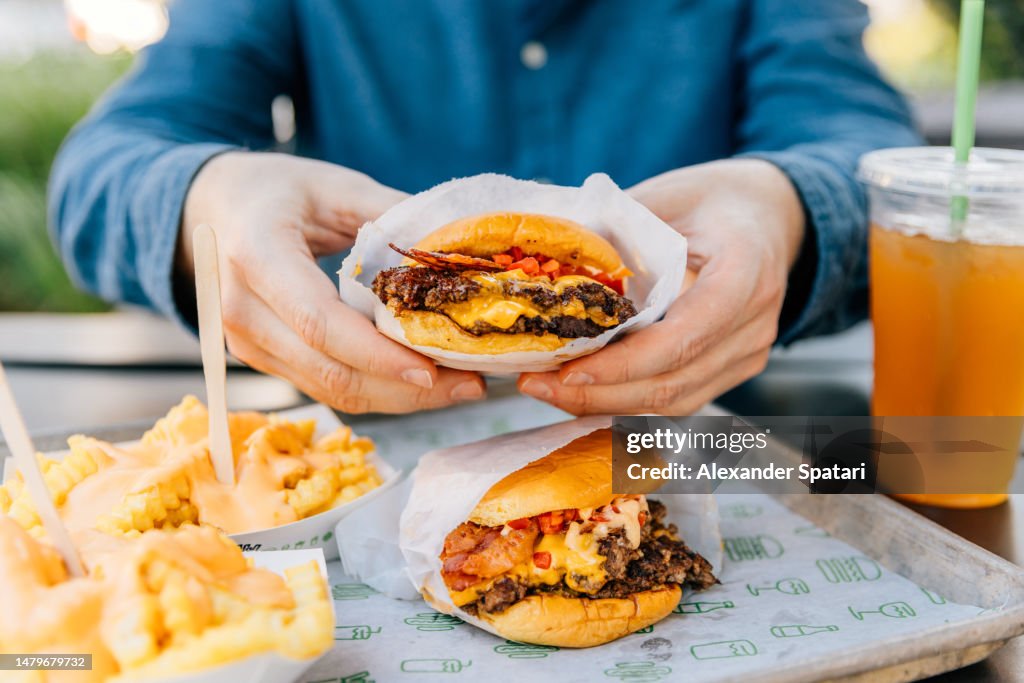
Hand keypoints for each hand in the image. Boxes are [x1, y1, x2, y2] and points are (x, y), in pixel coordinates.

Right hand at [179, 152, 485, 412]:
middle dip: (404, 389)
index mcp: (257, 254)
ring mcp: (244, 342)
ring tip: (458, 387)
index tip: (433, 369)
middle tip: (470, 386)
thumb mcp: (335, 186)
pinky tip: (420, 381)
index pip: (319, 323)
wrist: (213, 207)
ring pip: (329, 390)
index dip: (377, 355)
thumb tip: (458, 251)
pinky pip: (323, 386)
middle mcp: (240, 309)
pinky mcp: (260, 359)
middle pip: (329, 370)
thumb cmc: (277, 190)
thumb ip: (392, 215)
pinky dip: (376, 390)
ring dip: (397, 398)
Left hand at [518, 159, 804, 414]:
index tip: (569, 371)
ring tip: (548, 392)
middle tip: (537, 386)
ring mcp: (749, 353)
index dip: (624, 364)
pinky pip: (678, 399)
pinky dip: (627, 401)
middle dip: (599, 393)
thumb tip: (548, 266)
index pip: (684, 337)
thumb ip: (617, 232)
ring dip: (607, 405)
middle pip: (674, 382)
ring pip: (674, 402)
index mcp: (745, 272)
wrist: (766, 215)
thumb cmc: (712, 199)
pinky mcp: (733, 369)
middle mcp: (754, 325)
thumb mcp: (664, 196)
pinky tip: (582, 393)